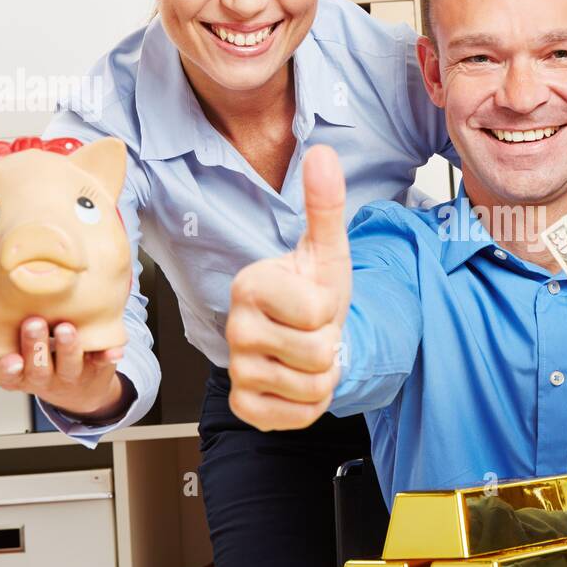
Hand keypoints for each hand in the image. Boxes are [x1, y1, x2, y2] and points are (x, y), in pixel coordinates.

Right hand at [0, 318, 125, 418]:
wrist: (83, 391)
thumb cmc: (38, 368)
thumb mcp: (5, 366)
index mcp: (18, 376)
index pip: (5, 377)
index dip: (5, 369)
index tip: (8, 358)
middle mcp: (43, 378)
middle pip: (38, 368)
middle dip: (35, 348)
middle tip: (34, 324)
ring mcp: (71, 375)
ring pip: (69, 365)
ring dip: (68, 348)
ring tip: (66, 329)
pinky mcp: (97, 370)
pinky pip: (104, 364)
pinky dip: (108, 356)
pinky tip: (112, 349)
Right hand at [226, 145, 350, 430]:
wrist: (308, 336)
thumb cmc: (315, 291)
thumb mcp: (327, 250)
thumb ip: (325, 203)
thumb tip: (322, 151)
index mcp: (250, 284)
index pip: (316, 310)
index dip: (329, 308)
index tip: (313, 301)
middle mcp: (234, 328)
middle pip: (318, 351)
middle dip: (331, 344)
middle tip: (315, 331)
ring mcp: (237, 370)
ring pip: (314, 385)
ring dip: (325, 373)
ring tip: (309, 353)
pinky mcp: (245, 407)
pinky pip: (301, 415)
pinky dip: (312, 403)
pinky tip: (298, 380)